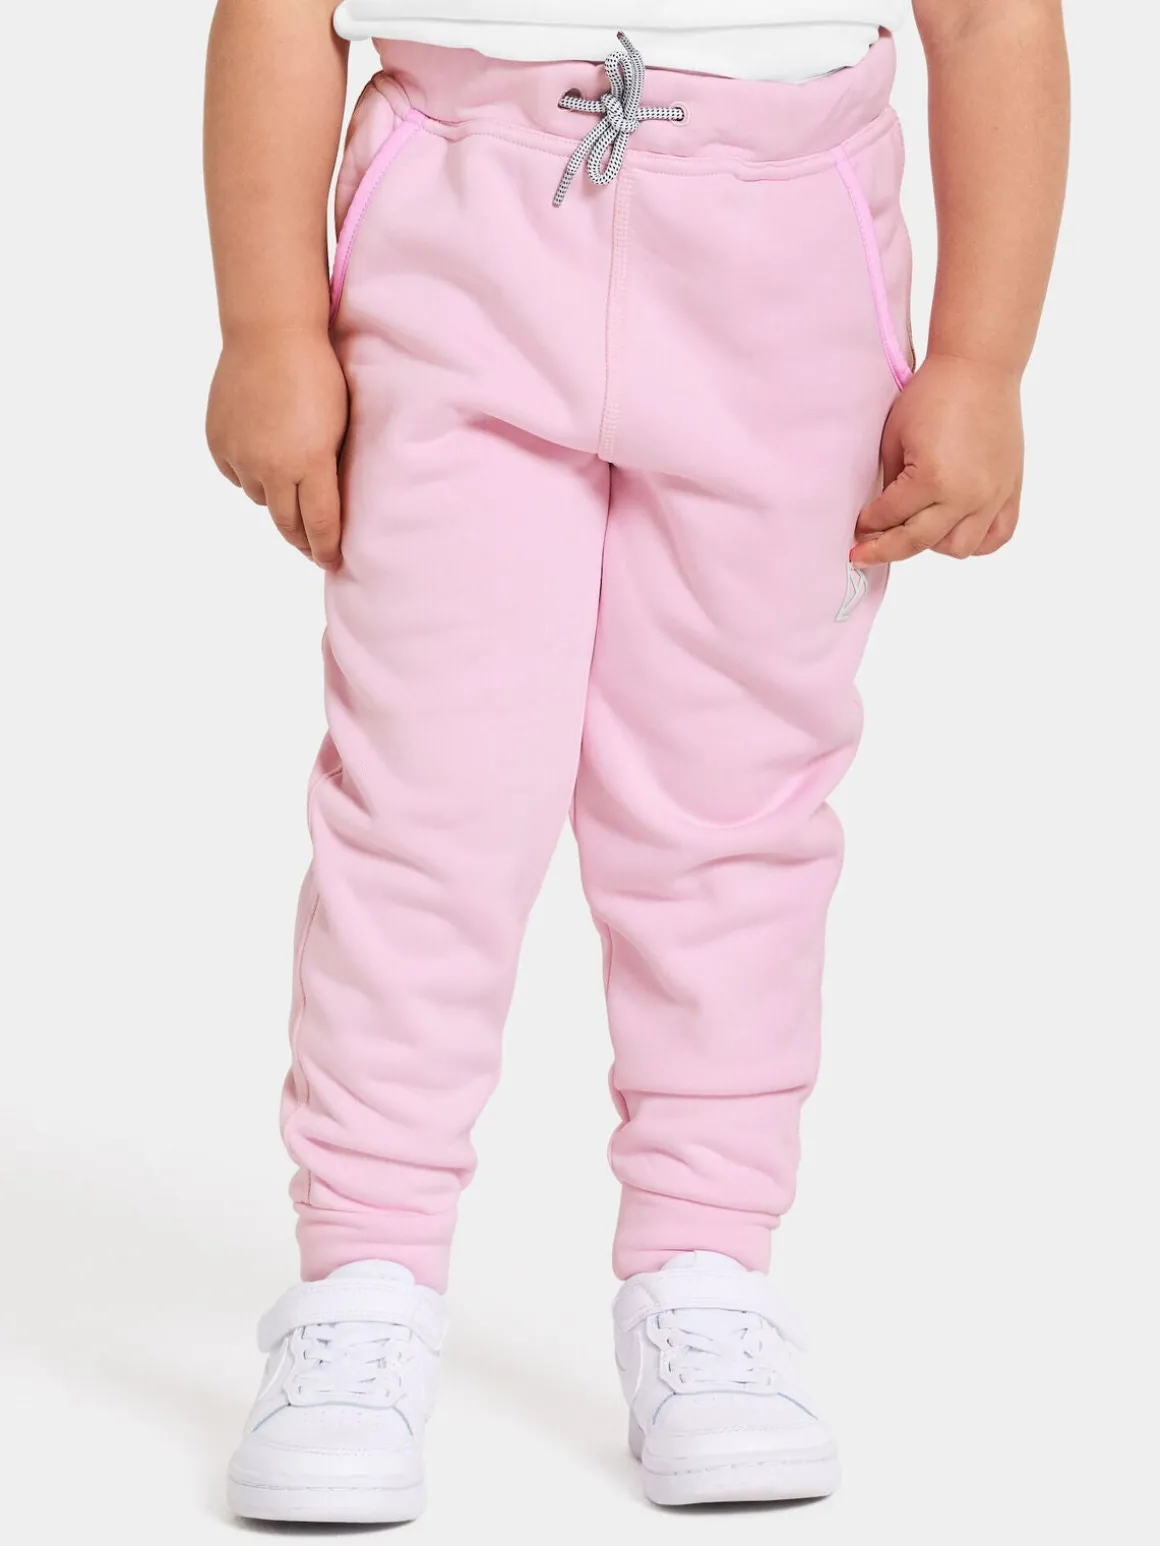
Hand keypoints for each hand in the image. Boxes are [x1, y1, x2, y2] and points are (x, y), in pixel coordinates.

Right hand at [207, 329, 348, 568]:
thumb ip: (330, 468)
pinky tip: (260, 456)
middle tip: (313, 548)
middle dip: (302, 540)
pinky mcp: (218, 443)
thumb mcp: (339, 426)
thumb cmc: (317, 374)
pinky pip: (236, 475)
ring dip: (274, 498)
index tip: (332, 563)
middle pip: (286, 524)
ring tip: (287, 483)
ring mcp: (241, 456)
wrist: (270, 333)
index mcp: (309, 464)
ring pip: (260, 498)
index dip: (326, 549)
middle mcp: (271, 468)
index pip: (319, 525)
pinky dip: (249, 473)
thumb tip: (328, 502)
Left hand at [851, 354, 1023, 565]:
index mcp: (932, 480)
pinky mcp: (1010, 490)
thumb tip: (882, 516)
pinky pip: (997, 536)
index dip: (867, 526)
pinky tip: (955, 530)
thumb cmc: (933, 395)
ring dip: (932, 544)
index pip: (890, 518)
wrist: (979, 368)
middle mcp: (966, 496)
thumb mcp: (894, 439)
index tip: (856, 530)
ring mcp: (992, 496)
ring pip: (959, 548)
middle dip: (885, 548)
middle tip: (865, 551)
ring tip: (918, 529)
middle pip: (918, 542)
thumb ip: (890, 484)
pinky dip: (977, 541)